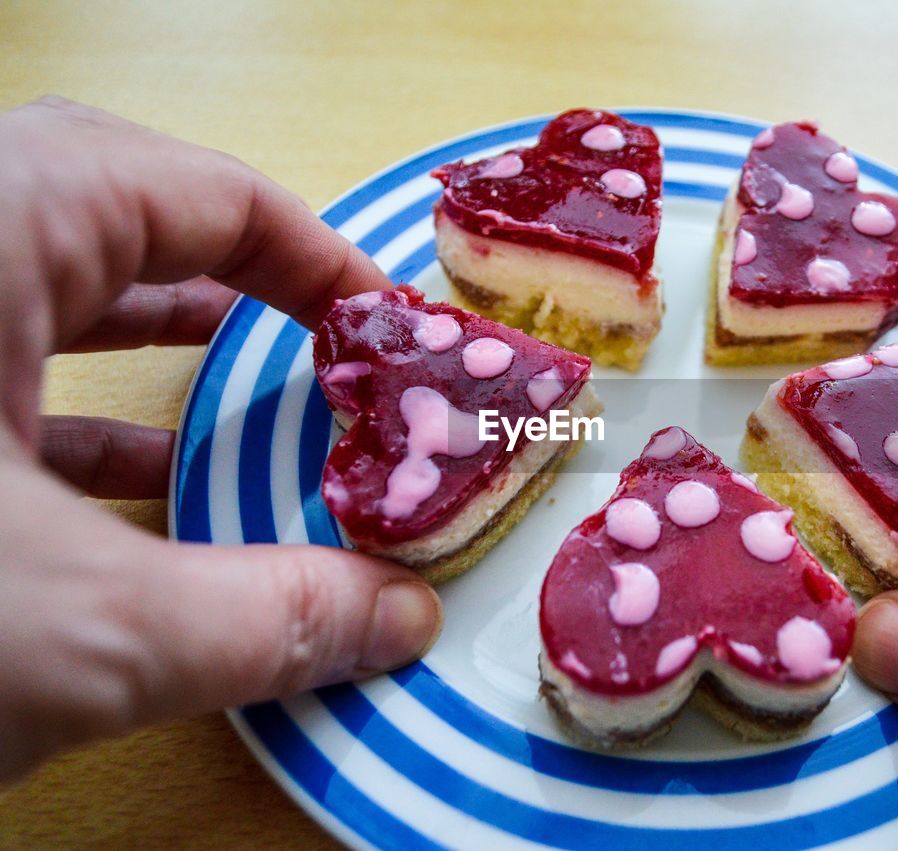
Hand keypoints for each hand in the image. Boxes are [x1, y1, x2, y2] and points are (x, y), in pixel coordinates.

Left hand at [0, 98, 442, 782]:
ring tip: (250, 386)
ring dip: (151, 333)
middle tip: (319, 335)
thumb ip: (266, 620)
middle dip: (231, 270)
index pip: (188, 186)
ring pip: (33, 282)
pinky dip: (67, 413)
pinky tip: (134, 487)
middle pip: (106, 207)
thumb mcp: (72, 634)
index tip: (386, 322)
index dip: (312, 252)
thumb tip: (400, 621)